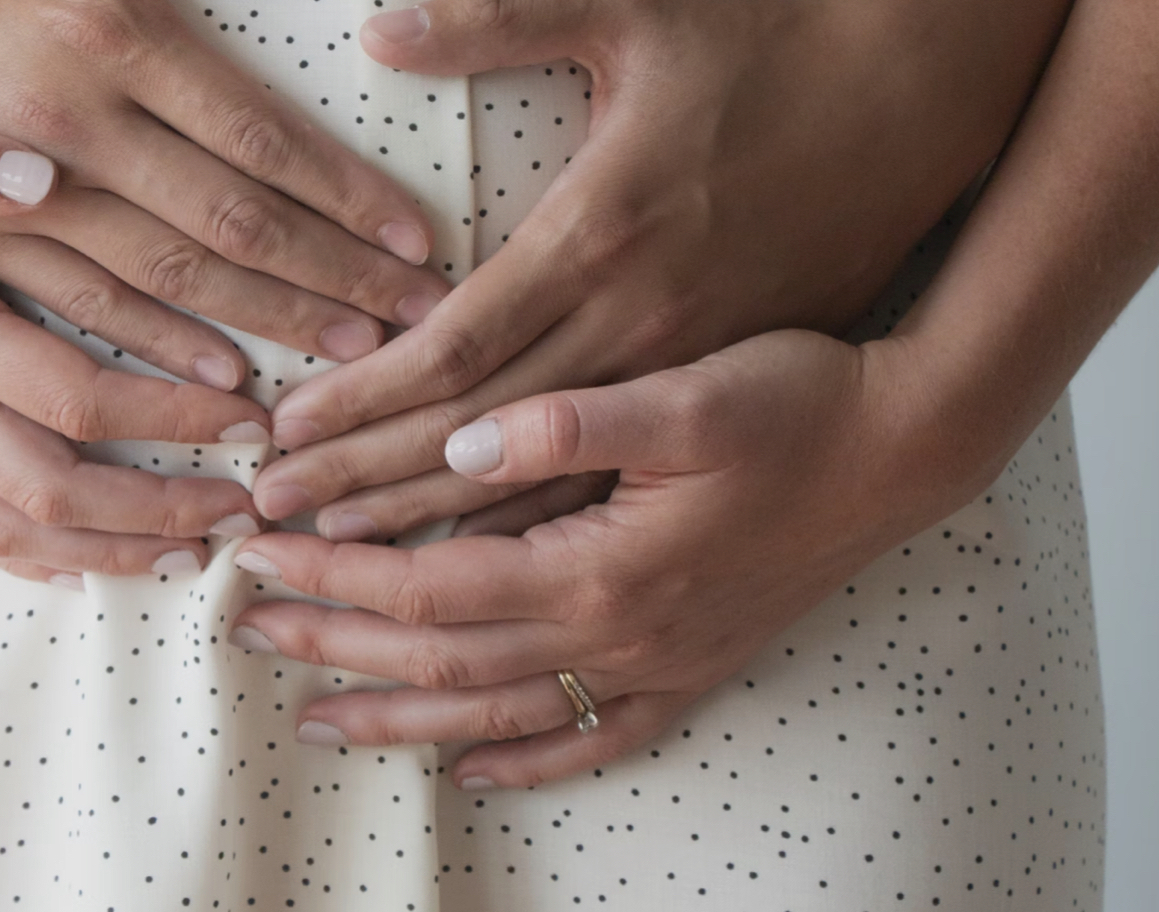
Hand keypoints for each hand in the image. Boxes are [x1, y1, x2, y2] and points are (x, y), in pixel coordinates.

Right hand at [0, 77, 271, 582]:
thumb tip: (45, 168)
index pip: (70, 397)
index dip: (168, 416)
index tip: (250, 411)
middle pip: (50, 493)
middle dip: (156, 513)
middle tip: (245, 507)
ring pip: (3, 531)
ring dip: (101, 553)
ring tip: (185, 555)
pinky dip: (24, 556)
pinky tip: (77, 562)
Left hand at [221, 329, 993, 785]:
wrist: (911, 446)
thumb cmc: (798, 401)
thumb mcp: (684, 390)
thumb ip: (565, 422)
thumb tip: (459, 441)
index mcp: (597, 566)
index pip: (426, 585)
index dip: (334, 572)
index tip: (259, 550)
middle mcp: (618, 634)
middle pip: (442, 660)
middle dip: (336, 643)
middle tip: (247, 632)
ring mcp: (657, 663)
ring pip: (500, 713)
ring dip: (400, 718)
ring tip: (318, 718)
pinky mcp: (694, 669)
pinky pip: (596, 737)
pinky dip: (528, 762)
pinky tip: (475, 770)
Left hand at [251, 0, 1035, 536]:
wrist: (919, 119)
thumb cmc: (767, 53)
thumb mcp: (636, 3)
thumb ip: (503, 20)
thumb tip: (379, 32)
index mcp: (603, 241)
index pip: (454, 348)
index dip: (359, 399)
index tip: (281, 432)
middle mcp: (637, 330)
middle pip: (473, 440)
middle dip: (361, 483)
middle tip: (264, 516)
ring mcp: (683, 382)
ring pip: (536, 491)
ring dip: (427, 529)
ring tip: (328, 556)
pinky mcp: (716, 403)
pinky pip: (607, 499)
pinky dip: (529, 537)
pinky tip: (460, 580)